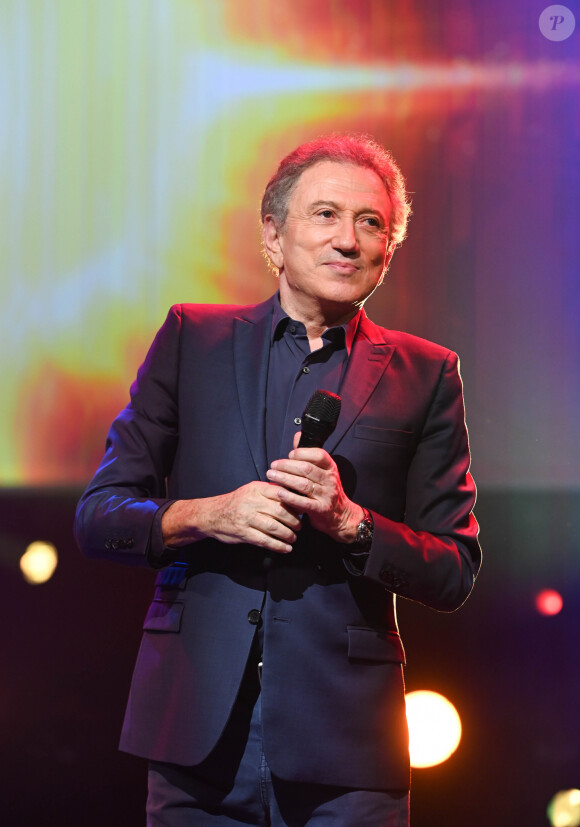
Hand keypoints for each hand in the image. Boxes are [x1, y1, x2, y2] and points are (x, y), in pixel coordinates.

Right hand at [161, 482, 301, 553]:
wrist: (211, 514)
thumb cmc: (237, 502)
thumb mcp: (251, 490)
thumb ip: (269, 491)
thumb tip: (293, 494)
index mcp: (256, 489)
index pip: (281, 493)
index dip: (295, 503)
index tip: (302, 510)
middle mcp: (252, 502)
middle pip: (280, 511)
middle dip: (294, 521)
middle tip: (300, 526)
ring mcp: (247, 518)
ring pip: (274, 527)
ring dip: (288, 534)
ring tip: (293, 538)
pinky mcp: (243, 533)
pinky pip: (265, 540)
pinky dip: (278, 546)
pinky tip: (286, 548)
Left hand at [266, 432, 363, 543]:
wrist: (341, 516)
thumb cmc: (327, 491)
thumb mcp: (323, 471)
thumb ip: (308, 455)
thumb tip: (297, 437)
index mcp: (331, 468)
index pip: (319, 455)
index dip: (302, 453)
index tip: (289, 455)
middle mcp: (330, 480)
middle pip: (307, 469)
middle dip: (287, 466)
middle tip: (273, 465)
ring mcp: (326, 495)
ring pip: (303, 484)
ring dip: (284, 478)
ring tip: (271, 475)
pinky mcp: (321, 509)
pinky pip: (303, 502)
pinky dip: (290, 496)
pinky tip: (279, 492)